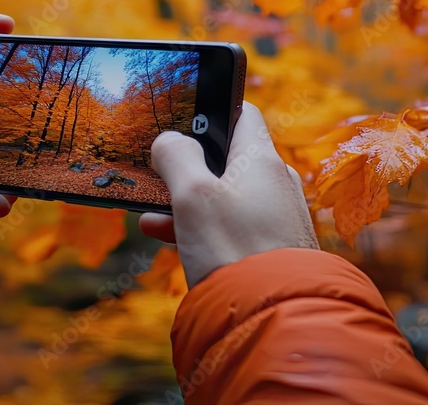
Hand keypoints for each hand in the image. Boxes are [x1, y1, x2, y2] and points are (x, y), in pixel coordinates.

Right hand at [139, 102, 317, 287]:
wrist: (273, 317)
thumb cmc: (234, 248)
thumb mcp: (192, 194)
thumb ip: (176, 156)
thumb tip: (169, 139)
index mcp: (262, 159)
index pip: (242, 113)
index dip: (210, 110)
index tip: (180, 118)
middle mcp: (276, 183)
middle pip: (227, 159)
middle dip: (188, 166)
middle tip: (155, 174)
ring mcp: (276, 217)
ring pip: (224, 196)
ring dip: (187, 201)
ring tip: (151, 215)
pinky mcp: (271, 249)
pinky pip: (231, 227)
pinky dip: (201, 227)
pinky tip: (168, 239)